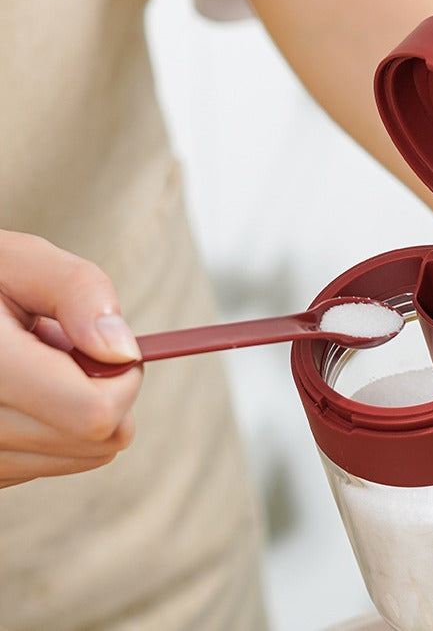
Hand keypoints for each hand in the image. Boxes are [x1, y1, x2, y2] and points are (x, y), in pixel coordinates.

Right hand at [0, 231, 141, 486]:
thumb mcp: (18, 260)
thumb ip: (78, 291)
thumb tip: (122, 352)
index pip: (92, 414)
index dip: (124, 380)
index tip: (112, 349)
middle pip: (93, 442)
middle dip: (104, 391)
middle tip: (64, 348)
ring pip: (77, 457)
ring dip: (76, 409)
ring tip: (33, 365)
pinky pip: (46, 464)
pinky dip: (51, 427)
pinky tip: (17, 390)